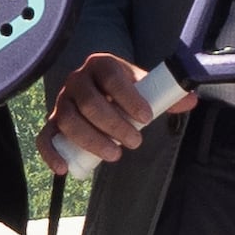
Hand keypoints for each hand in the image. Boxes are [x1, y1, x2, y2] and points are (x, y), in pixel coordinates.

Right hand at [47, 49, 169, 171]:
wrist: (100, 90)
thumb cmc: (124, 90)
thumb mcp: (143, 87)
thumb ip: (164, 95)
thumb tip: (190, 101)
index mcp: (102, 65)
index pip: (112, 78)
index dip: (128, 97)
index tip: (146, 117)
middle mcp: (77, 80)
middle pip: (89, 102)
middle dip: (113, 125)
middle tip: (135, 142)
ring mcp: (62, 101)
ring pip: (69, 121)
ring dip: (91, 141)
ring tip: (115, 155)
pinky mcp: (52, 122)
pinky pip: (44, 137)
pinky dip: (51, 154)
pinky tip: (65, 169)